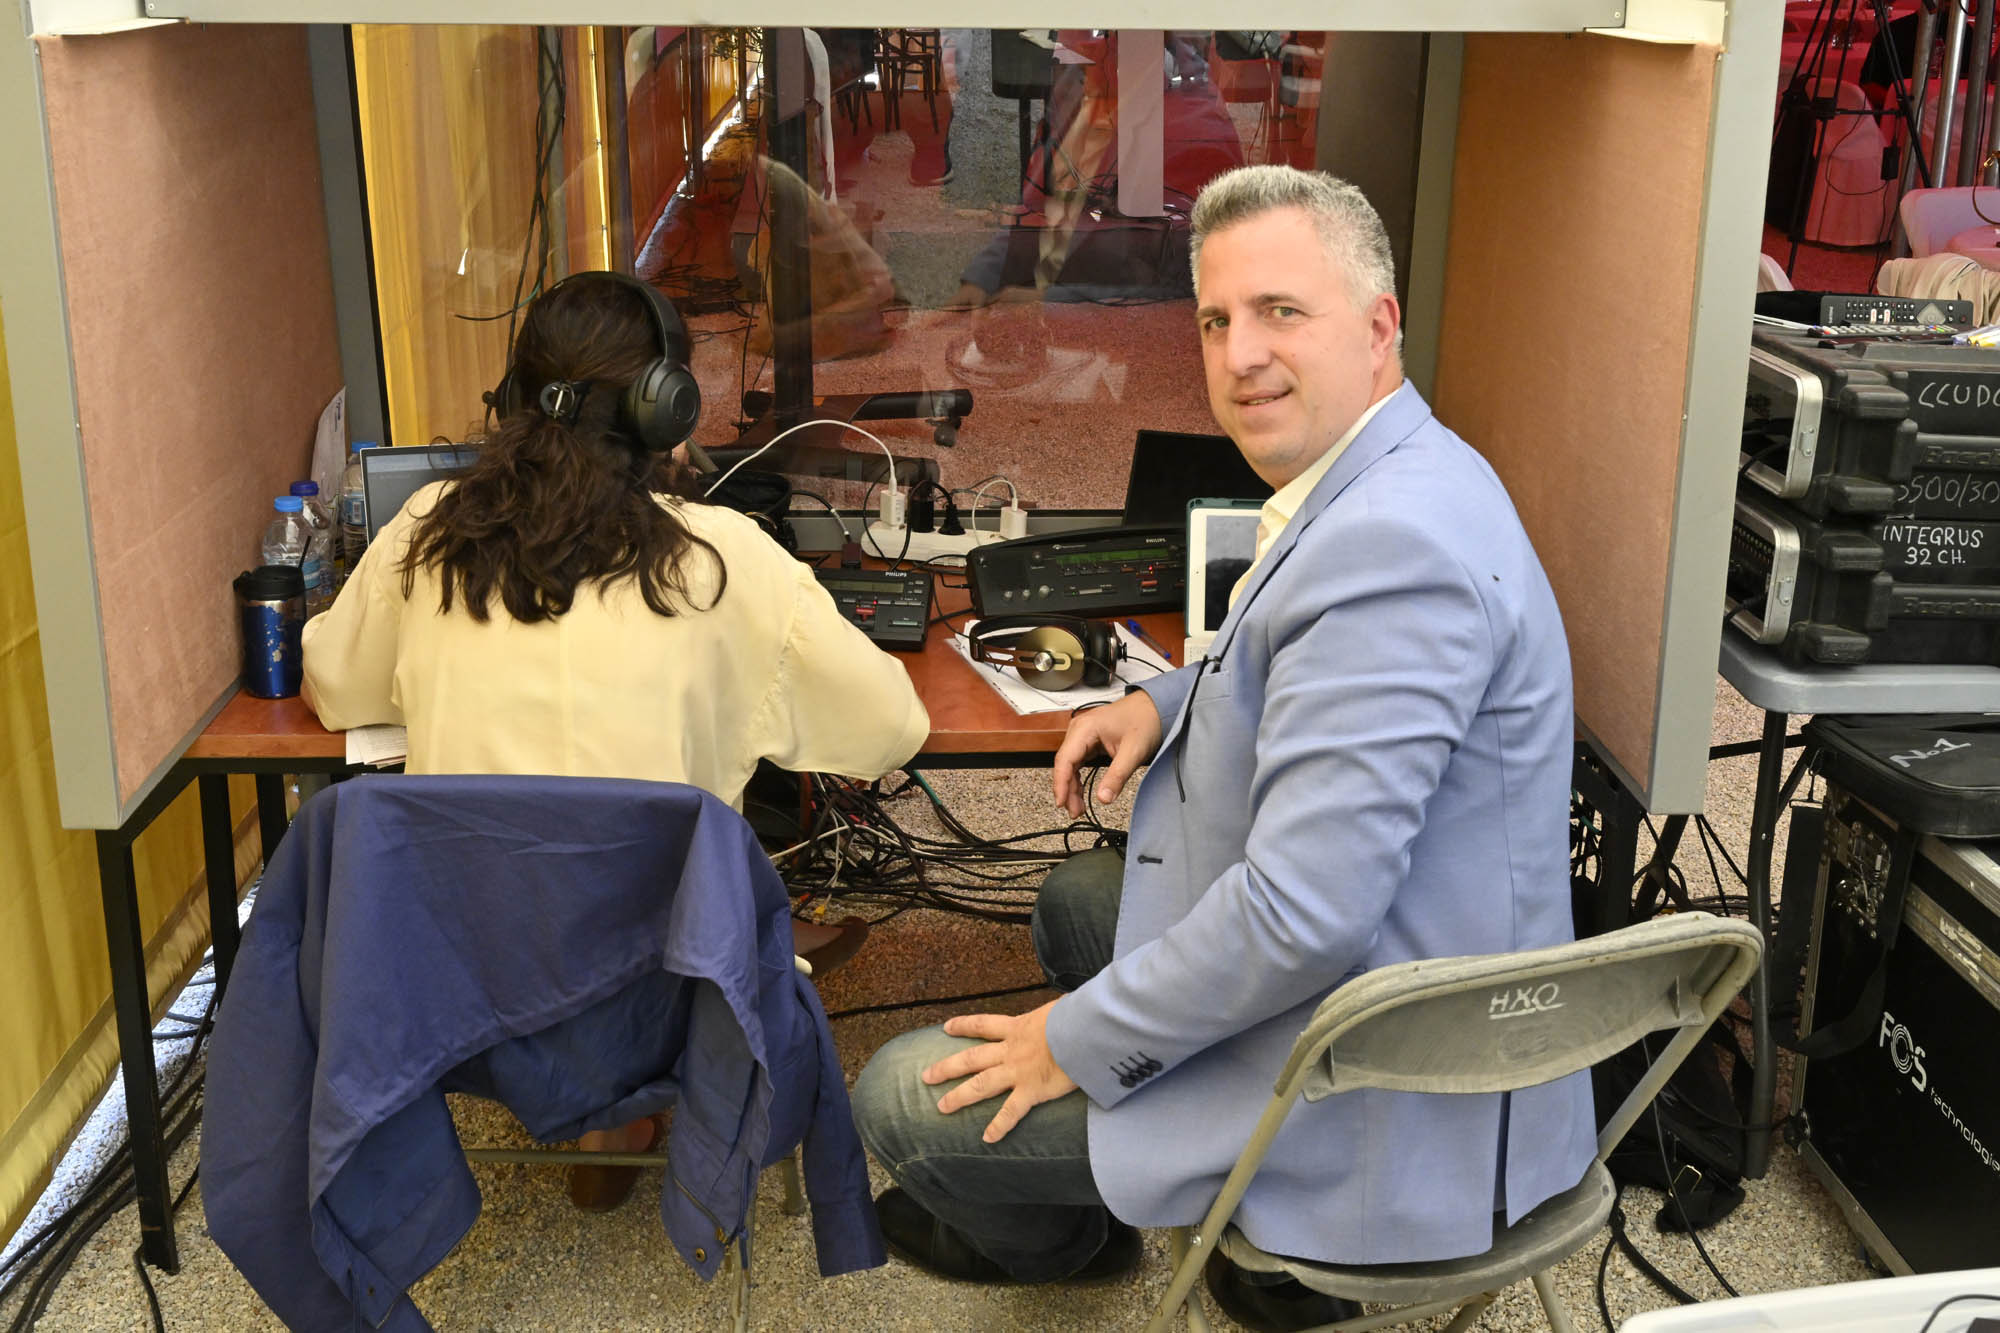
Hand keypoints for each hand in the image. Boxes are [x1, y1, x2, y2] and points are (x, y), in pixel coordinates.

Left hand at [922, 1001, 1078, 1142]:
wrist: (1085, 1031)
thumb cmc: (1078, 1016)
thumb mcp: (1060, 1008)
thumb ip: (1054, 1014)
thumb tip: (1063, 1011)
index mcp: (1018, 1027)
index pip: (984, 1024)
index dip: (964, 1025)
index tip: (946, 1028)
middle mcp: (1011, 1050)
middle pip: (971, 1058)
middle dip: (947, 1067)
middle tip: (926, 1076)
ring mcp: (1018, 1072)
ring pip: (981, 1085)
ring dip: (959, 1096)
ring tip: (942, 1107)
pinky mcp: (1032, 1090)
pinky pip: (1011, 1112)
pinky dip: (999, 1126)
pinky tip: (987, 1138)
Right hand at [1052, 690, 1161, 817]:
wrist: (1156, 707)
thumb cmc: (1145, 720)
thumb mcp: (1133, 752)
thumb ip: (1117, 776)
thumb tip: (1103, 798)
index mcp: (1085, 728)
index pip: (1064, 760)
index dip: (1060, 784)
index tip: (1062, 803)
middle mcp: (1079, 729)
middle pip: (1065, 764)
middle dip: (1067, 790)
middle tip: (1075, 811)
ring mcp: (1083, 735)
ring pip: (1070, 765)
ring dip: (1072, 786)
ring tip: (1078, 807)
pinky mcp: (1089, 741)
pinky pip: (1078, 762)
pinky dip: (1078, 778)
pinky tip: (1081, 792)